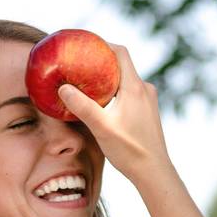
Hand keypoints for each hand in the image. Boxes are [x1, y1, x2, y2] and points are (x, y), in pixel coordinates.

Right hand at [56, 44, 170, 182]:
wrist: (154, 172)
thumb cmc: (130, 150)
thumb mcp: (102, 127)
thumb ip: (82, 106)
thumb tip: (62, 88)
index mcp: (135, 87)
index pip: (120, 52)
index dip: (103, 44)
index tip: (84, 44)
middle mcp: (145, 89)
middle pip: (121, 64)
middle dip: (101, 61)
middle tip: (80, 63)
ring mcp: (148, 100)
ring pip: (125, 79)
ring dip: (108, 78)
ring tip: (87, 83)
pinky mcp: (148, 111)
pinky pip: (129, 92)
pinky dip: (115, 91)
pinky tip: (102, 103)